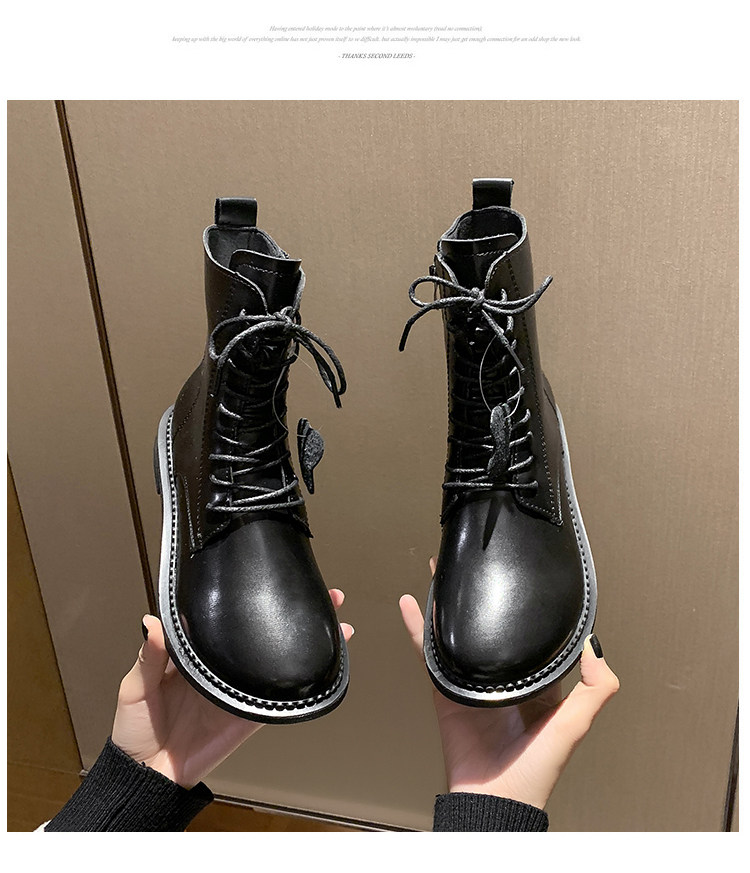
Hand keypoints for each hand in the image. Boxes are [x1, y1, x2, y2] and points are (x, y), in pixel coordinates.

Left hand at [112, 589, 353, 788]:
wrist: (149, 777)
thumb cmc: (135, 730)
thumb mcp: (134, 687)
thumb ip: (148, 657)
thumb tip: (152, 622)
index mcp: (192, 651)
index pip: (222, 614)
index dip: (243, 593)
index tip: (263, 572)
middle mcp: (219, 663)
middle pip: (259, 628)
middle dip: (289, 607)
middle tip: (316, 589)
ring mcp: (238, 686)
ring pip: (277, 654)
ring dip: (305, 636)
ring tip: (334, 616)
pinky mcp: (251, 713)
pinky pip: (280, 694)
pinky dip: (304, 678)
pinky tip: (326, 660)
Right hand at [399, 558, 618, 809]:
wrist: (493, 797)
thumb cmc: (536, 768)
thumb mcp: (575, 724)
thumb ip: (594, 688)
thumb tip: (593, 643)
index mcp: (537, 677)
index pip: (532, 628)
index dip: (526, 600)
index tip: (521, 570)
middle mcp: (504, 671)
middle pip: (490, 620)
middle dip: (482, 590)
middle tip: (476, 560)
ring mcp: (472, 676)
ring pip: (458, 628)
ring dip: (448, 599)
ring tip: (443, 568)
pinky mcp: (445, 685)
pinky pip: (428, 650)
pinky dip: (417, 626)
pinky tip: (410, 603)